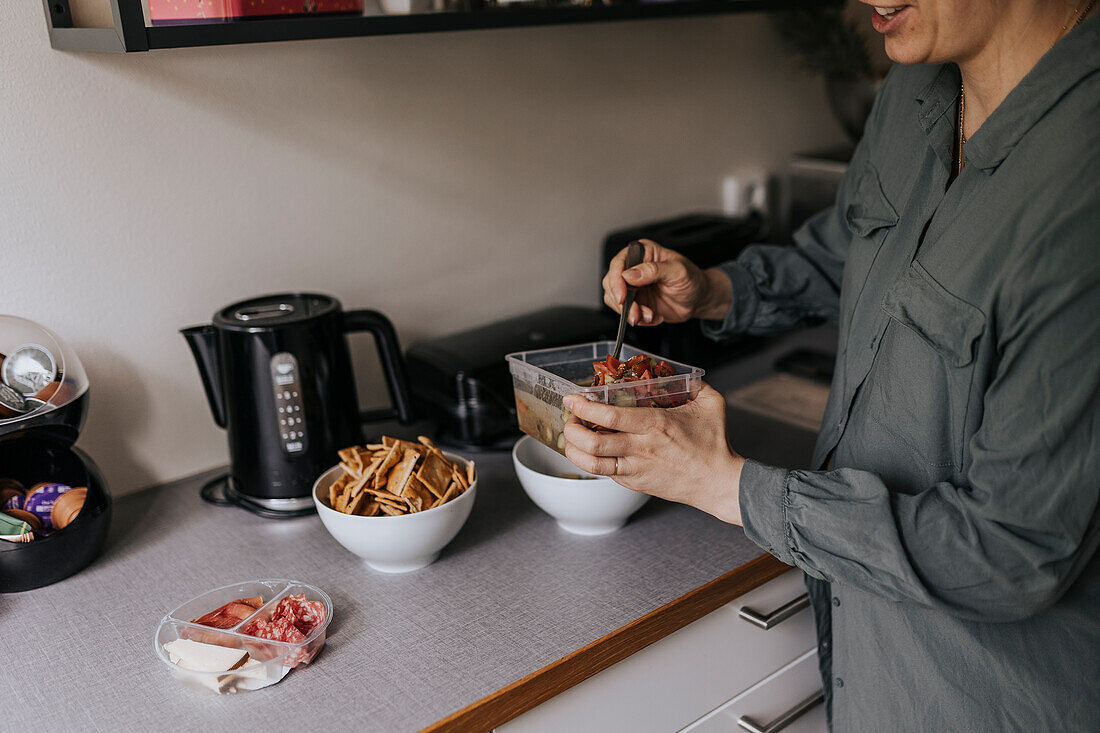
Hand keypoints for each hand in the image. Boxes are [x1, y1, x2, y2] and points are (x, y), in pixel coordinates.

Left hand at [562, 383, 744, 524]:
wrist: (718, 482)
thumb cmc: (714, 444)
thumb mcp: (710, 404)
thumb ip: (693, 383)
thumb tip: (678, 371)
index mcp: (656, 425)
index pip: (610, 417)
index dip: (585, 407)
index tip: (573, 399)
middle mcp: (641, 449)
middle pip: (593, 443)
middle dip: (572, 429)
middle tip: (570, 418)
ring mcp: (636, 469)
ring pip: (592, 464)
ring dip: (574, 450)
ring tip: (572, 436)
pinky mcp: (634, 483)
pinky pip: (606, 472)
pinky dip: (592, 460)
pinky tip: (591, 449)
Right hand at [602, 239, 732, 325]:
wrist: (699, 299)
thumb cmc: (692, 280)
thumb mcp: (678, 271)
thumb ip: (654, 270)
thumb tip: (630, 274)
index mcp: (643, 253)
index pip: (618, 263)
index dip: (615, 280)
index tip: (622, 297)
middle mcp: (634, 268)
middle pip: (611, 283)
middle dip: (622, 302)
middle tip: (636, 313)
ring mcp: (633, 286)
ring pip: (614, 300)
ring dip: (630, 312)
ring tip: (650, 315)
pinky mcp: (635, 301)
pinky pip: (625, 313)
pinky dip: (638, 319)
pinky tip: (653, 316)